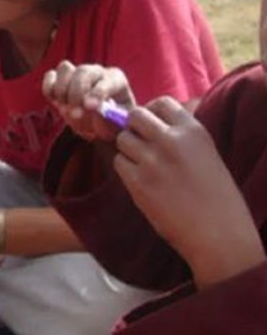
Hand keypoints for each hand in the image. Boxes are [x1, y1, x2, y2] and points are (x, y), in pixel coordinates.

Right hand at [42, 61, 134, 140]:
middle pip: (83, 71)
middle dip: (76, 93)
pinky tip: (56, 102)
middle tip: (75, 114)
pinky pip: (50, 76)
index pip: (107, 81)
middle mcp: (97, 72)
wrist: (98, 127)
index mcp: (116, 80)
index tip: (90, 108)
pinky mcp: (60, 81)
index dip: (97, 93)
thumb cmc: (111, 124)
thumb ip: (108, 117)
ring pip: (65, 69)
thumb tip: (94, 109)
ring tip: (66, 109)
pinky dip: (49, 88)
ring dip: (62, 91)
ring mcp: (77, 74)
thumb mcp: (116, 125)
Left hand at [114, 96, 263, 287]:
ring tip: (144, 166)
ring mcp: (152, 161)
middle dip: (134, 128)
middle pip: (135, 116)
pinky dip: (125, 169)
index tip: (151, 125)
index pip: (161, 102)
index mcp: (193, 131)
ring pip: (123, 139)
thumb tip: (153, 121)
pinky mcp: (138, 182)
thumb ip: (182, 136)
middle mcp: (171, 140)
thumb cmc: (215, 195)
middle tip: (141, 144)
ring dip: (128, 150)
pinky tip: (140, 180)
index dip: (151, 112)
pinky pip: (118, 163)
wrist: (217, 232)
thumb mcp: (206, 154)